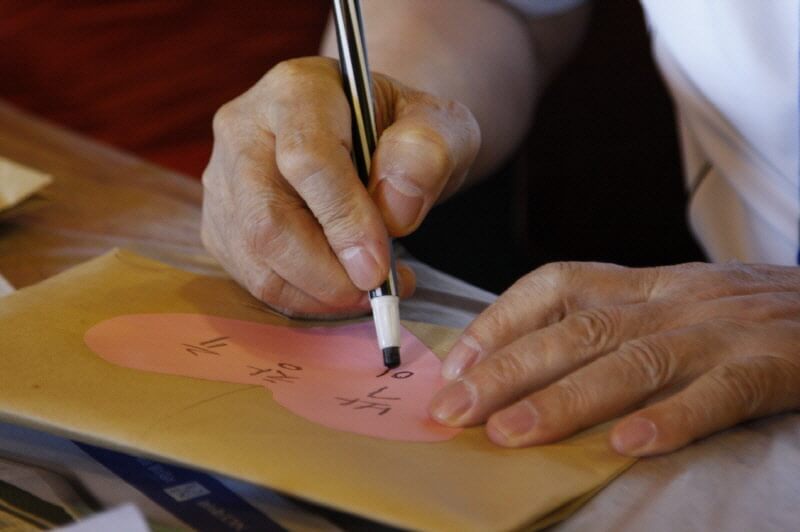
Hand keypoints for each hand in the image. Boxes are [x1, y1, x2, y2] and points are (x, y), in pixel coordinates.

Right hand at [202, 57, 479, 316]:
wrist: (370, 140)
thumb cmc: (402, 133)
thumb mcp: (439, 126)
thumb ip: (426, 154)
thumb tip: (394, 211)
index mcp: (296, 92)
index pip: (307, 160)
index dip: (344, 220)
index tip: (380, 264)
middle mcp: (244, 132)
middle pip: (265, 220)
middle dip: (326, 273)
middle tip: (376, 289)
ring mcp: (224, 182)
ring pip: (256, 258)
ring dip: (319, 293)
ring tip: (372, 288)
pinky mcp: (222, 225)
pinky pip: (254, 279)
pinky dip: (305, 299)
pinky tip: (344, 286)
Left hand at [429, 261, 799, 455]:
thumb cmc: (736, 315)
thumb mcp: (664, 304)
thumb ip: (603, 324)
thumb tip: (516, 364)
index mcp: (641, 284)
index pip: (555, 286)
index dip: (500, 321)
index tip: (456, 366)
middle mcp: (671, 301)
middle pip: (579, 332)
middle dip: (508, 371)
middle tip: (455, 411)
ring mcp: (720, 331)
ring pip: (633, 362)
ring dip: (566, 400)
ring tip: (511, 433)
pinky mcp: (771, 365)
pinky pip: (718, 394)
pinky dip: (672, 419)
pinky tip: (627, 445)